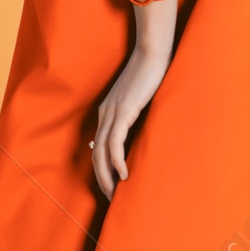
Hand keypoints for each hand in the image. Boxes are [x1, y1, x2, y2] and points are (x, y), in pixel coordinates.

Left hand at [91, 42, 170, 198]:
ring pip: (103, 151)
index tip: (111, 185)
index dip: (102, 168)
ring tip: (114, 193)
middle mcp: (106, 113)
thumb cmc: (151, 74)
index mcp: (109, 111)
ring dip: (106, 175)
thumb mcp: (139, 98)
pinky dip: (117, 160)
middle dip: (101, 178)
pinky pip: (115, 142)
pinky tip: (123, 175)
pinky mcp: (124, 111)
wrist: (153, 53)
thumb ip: (135, 114)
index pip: (99, 146)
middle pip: (96, 153)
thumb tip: (136, 134)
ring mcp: (113, 112)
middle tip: (110, 197)